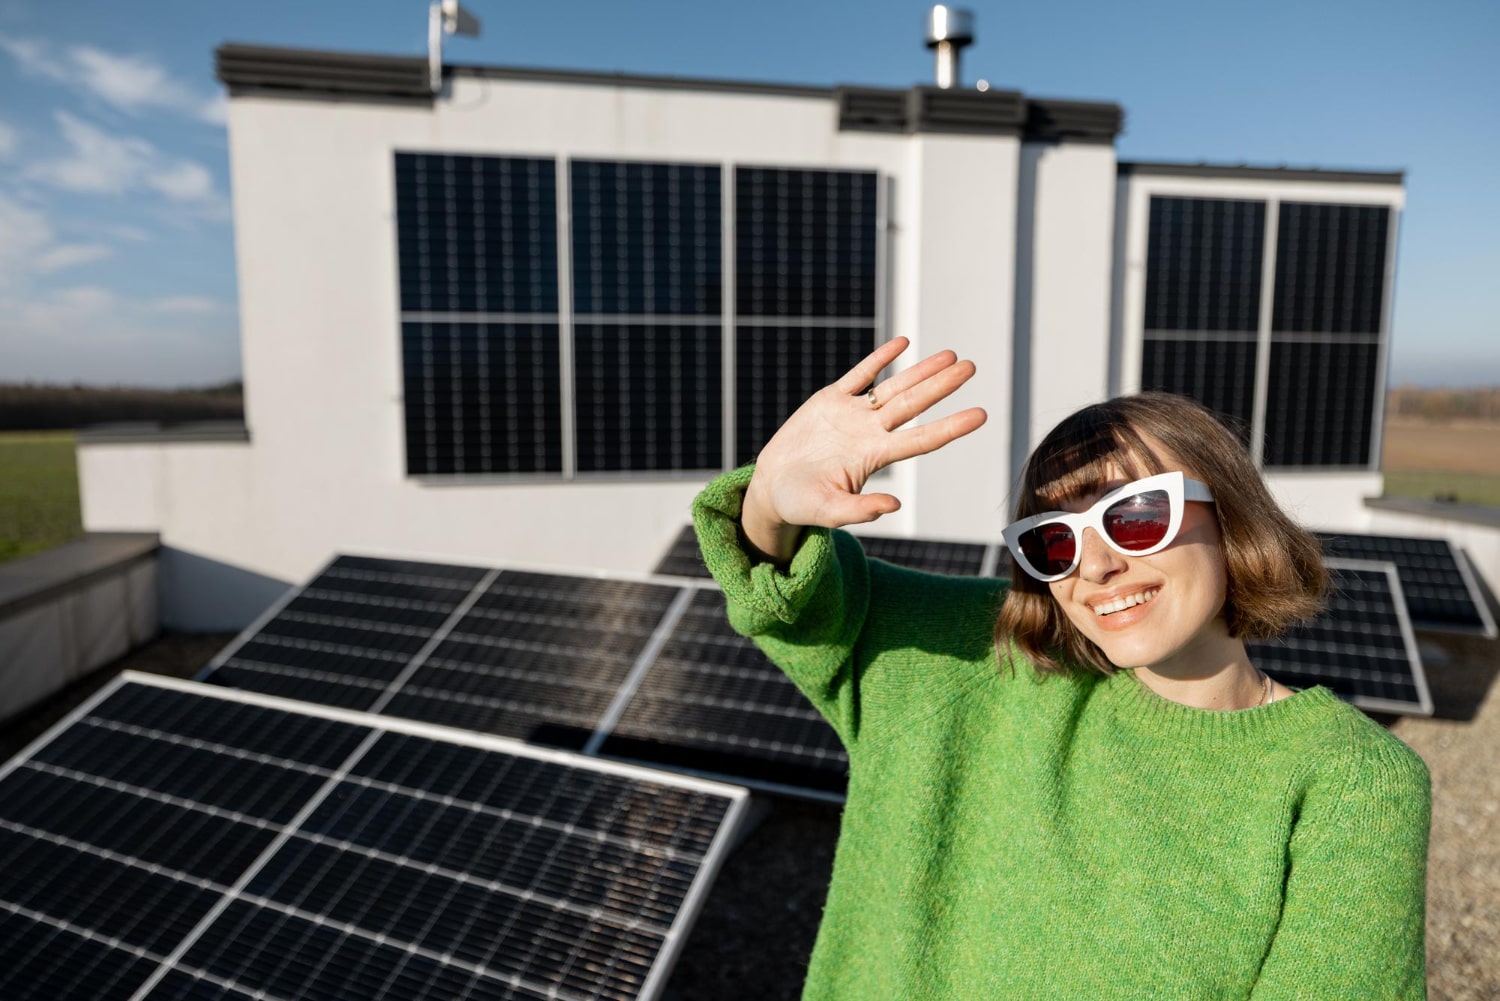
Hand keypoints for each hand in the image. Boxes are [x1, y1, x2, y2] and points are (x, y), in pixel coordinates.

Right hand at [741, 337, 986, 561]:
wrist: (772, 488)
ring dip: (921, 371)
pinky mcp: (829, 401)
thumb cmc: (802, 504)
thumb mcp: (829, 512)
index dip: (951, 427)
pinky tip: (902, 343)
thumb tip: (895, 504)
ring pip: (893, 387)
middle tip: (972, 367)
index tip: (981, 415)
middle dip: (942, 385)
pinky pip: (859, 375)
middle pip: (914, 405)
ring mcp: (851, 415)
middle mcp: (870, 433)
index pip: (922, 439)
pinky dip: (879, 359)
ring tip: (950, 356)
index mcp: (874, 457)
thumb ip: (861, 509)